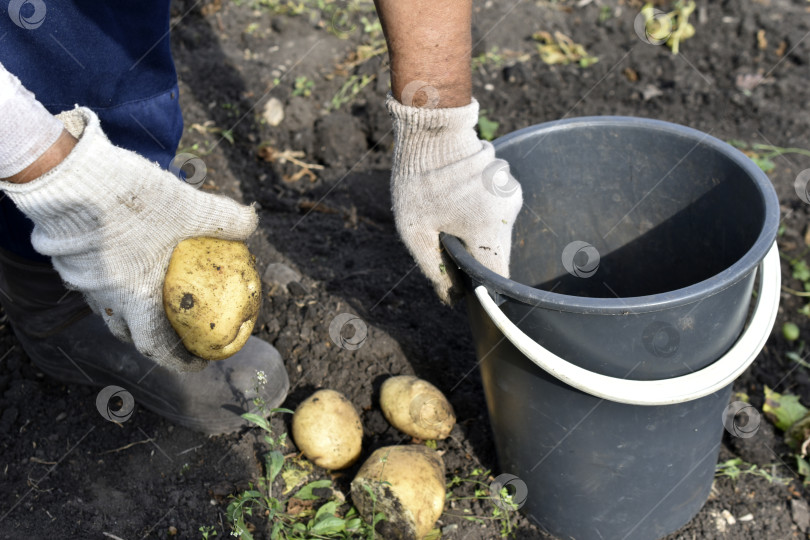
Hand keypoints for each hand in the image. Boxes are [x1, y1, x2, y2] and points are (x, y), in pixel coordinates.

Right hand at [0, 107, 257, 370]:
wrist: (69, 175)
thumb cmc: (132, 199)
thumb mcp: (189, 206)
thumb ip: (223, 218)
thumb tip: (250, 223)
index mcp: (135, 297)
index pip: (156, 347)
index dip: (179, 360)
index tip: (197, 362)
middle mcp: (104, 296)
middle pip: (128, 331)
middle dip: (153, 337)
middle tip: (175, 330)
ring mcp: (80, 279)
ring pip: (108, 306)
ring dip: (130, 307)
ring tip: (151, 295)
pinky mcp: (64, 258)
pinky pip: (92, 281)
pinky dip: (112, 281)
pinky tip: (124, 261)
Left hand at [388, 95, 522, 303]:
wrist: (432, 128)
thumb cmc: (419, 180)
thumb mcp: (415, 230)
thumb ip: (433, 267)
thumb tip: (450, 298)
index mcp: (487, 228)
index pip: (498, 275)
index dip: (484, 289)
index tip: (469, 290)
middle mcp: (508, 212)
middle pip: (495, 251)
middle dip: (473, 254)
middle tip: (444, 240)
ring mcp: (511, 194)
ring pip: (496, 228)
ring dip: (475, 230)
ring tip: (448, 212)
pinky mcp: (508, 181)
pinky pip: (497, 209)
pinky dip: (480, 211)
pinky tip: (457, 197)